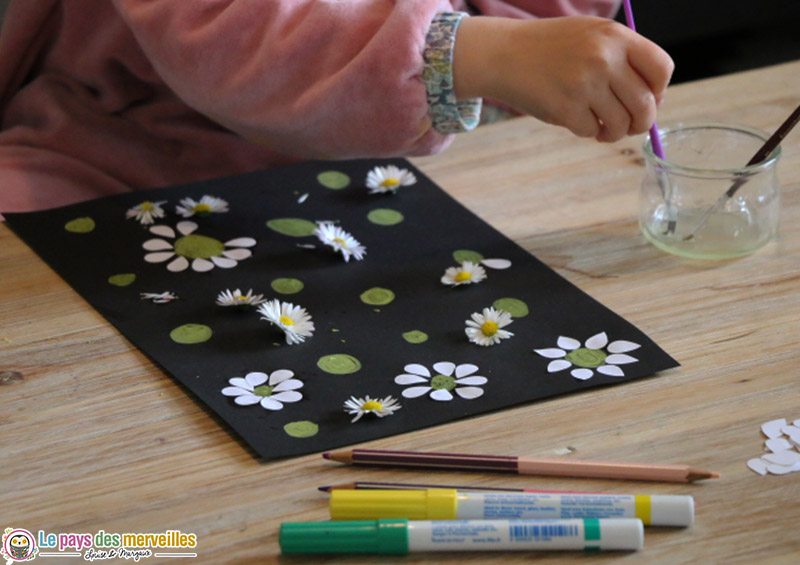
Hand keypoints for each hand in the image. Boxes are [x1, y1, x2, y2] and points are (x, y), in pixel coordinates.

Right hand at [453, 16, 673, 141]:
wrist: (504, 53)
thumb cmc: (551, 47)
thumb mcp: (592, 35)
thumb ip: (623, 58)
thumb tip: (653, 101)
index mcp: (616, 37)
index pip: (662, 69)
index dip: (660, 91)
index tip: (648, 98)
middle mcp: (604, 59)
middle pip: (646, 105)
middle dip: (641, 122)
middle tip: (630, 125)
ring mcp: (584, 85)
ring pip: (621, 125)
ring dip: (614, 132)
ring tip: (602, 126)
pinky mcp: (565, 109)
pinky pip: (592, 132)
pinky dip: (587, 131)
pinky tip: (575, 118)